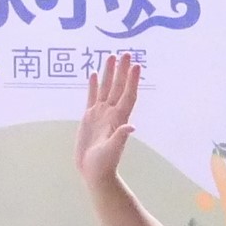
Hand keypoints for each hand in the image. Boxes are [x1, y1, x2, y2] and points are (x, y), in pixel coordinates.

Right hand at [77, 53, 140, 190]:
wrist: (94, 172)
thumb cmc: (104, 165)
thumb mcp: (112, 151)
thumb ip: (120, 138)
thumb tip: (131, 127)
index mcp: (119, 119)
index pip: (127, 95)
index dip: (132, 80)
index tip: (136, 65)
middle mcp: (111, 113)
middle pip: (118, 87)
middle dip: (122, 70)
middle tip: (126, 53)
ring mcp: (101, 114)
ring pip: (106, 88)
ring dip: (109, 73)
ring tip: (111, 56)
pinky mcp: (89, 118)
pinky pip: (92, 97)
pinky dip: (94, 85)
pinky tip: (95, 73)